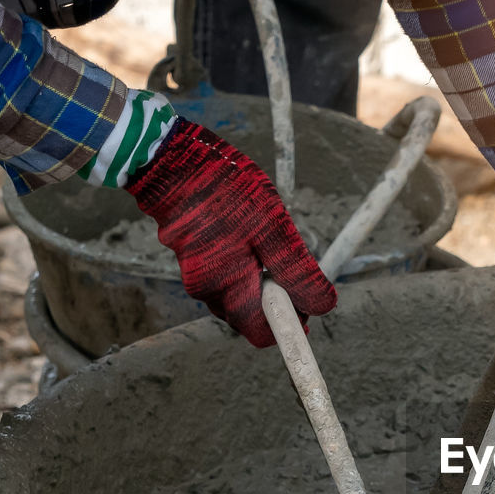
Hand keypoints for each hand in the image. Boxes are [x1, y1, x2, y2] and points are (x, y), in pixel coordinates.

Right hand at [125, 119, 335, 347]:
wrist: (172, 159)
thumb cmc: (223, 190)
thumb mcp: (273, 227)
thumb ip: (297, 271)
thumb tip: (322, 306)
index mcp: (226, 289)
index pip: (262, 335)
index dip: (290, 323)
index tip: (305, 299)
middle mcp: (207, 291)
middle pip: (253, 316)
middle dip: (277, 296)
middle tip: (286, 259)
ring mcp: (196, 275)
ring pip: (241, 295)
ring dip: (261, 279)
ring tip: (264, 238)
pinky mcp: (193, 259)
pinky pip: (227, 275)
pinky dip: (244, 264)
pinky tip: (246, 232)